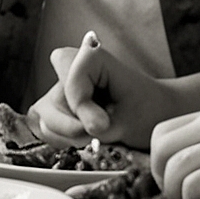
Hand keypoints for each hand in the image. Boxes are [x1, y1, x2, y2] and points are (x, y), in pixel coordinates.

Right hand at [28, 32, 175, 148]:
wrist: (156, 114)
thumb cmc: (148, 110)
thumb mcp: (131, 118)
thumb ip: (101, 124)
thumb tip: (82, 130)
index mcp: (93, 58)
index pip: (69, 78)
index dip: (81, 105)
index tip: (101, 124)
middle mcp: (71, 68)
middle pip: (51, 100)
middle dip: (71, 125)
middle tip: (98, 133)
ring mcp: (61, 88)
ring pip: (42, 114)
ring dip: (65, 134)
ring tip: (92, 138)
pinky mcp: (57, 106)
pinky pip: (43, 124)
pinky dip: (60, 138)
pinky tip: (82, 139)